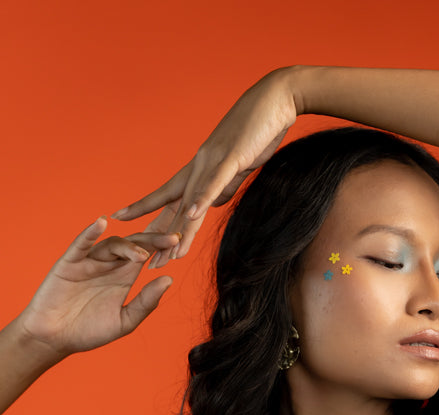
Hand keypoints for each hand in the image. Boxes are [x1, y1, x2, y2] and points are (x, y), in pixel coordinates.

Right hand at [19, 209, 180, 361]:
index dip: (161, 248)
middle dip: (152, 240)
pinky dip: (90, 232)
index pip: (145, 255)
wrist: (56, 339)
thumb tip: (168, 279)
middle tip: (171, 239)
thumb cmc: (90, 331)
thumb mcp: (125, 321)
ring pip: (111, 244)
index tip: (179, 244)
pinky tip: (101, 223)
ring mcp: (89, 262)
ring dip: (127, 246)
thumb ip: (146, 302)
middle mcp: (108, 265)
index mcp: (123, 276)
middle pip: (132, 244)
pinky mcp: (69, 263)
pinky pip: (81, 244)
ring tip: (141, 255)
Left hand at [110, 68, 297, 268]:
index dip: (149, 213)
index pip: (170, 195)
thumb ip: (225, 185)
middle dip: (159, 234)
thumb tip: (213, 203)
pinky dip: (202, 199)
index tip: (128, 226)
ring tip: (167, 253)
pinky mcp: (232, 157)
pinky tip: (192, 216)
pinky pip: (214, 182)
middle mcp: (200, 164)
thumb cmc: (260, 131)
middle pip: (174, 204)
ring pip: (191, 200)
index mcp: (201, 167)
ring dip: (180, 228)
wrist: (277, 99)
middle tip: (143, 260)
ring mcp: (213, 160)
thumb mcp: (239, 166)